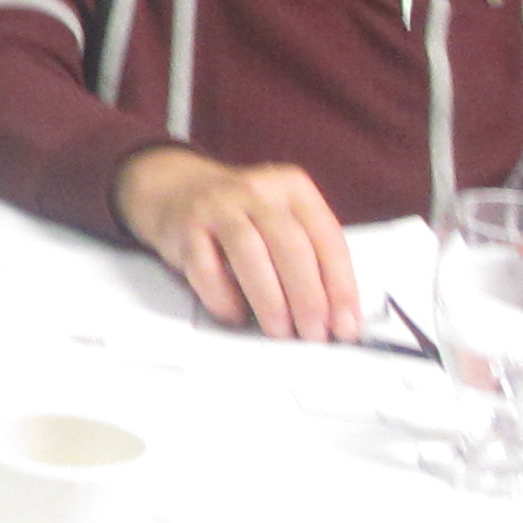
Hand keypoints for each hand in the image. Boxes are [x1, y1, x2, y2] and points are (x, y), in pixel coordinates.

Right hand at [115, 145, 361, 340]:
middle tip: (314, 335)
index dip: (340, 287)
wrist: (177, 189)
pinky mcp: (185, 227)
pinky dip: (224, 298)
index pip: (328, 239)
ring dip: (271, 301)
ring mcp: (218, 206)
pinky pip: (206, 268)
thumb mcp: (283, 218)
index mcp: (293, 188)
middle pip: (291, 247)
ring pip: (250, 255)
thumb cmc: (242, 215)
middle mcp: (257, 191)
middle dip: (308, 299)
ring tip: (280, 331)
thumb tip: (335, 315)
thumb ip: (310, 255)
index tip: (345, 325)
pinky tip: (237, 315)